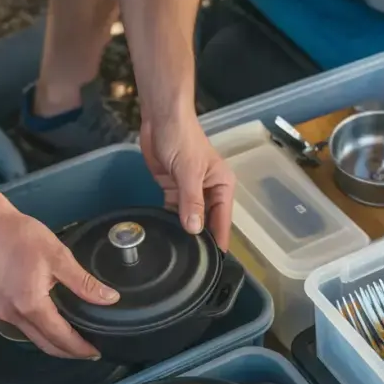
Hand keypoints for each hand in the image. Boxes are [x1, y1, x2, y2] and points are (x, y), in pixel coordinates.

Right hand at [0, 209, 119, 358]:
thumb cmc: (22, 237)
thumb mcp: (59, 257)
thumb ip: (84, 283)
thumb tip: (110, 298)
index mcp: (31, 305)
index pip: (60, 337)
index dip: (79, 348)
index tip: (97, 353)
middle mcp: (15, 315)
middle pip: (46, 345)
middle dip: (69, 352)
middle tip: (90, 352)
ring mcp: (4, 312)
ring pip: (34, 339)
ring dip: (55, 344)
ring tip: (76, 340)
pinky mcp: (0, 306)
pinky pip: (25, 328)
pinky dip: (42, 333)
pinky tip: (55, 325)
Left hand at [139, 114, 235, 250]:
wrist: (161, 118)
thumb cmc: (182, 138)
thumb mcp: (189, 171)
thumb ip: (192, 202)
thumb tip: (194, 230)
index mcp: (222, 185)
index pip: (222, 219)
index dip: (218, 240)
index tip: (215, 263)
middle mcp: (209, 191)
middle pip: (207, 221)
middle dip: (200, 239)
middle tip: (193, 265)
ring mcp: (190, 191)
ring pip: (189, 218)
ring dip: (184, 232)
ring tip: (180, 256)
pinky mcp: (173, 189)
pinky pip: (173, 211)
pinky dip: (169, 221)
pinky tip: (166, 236)